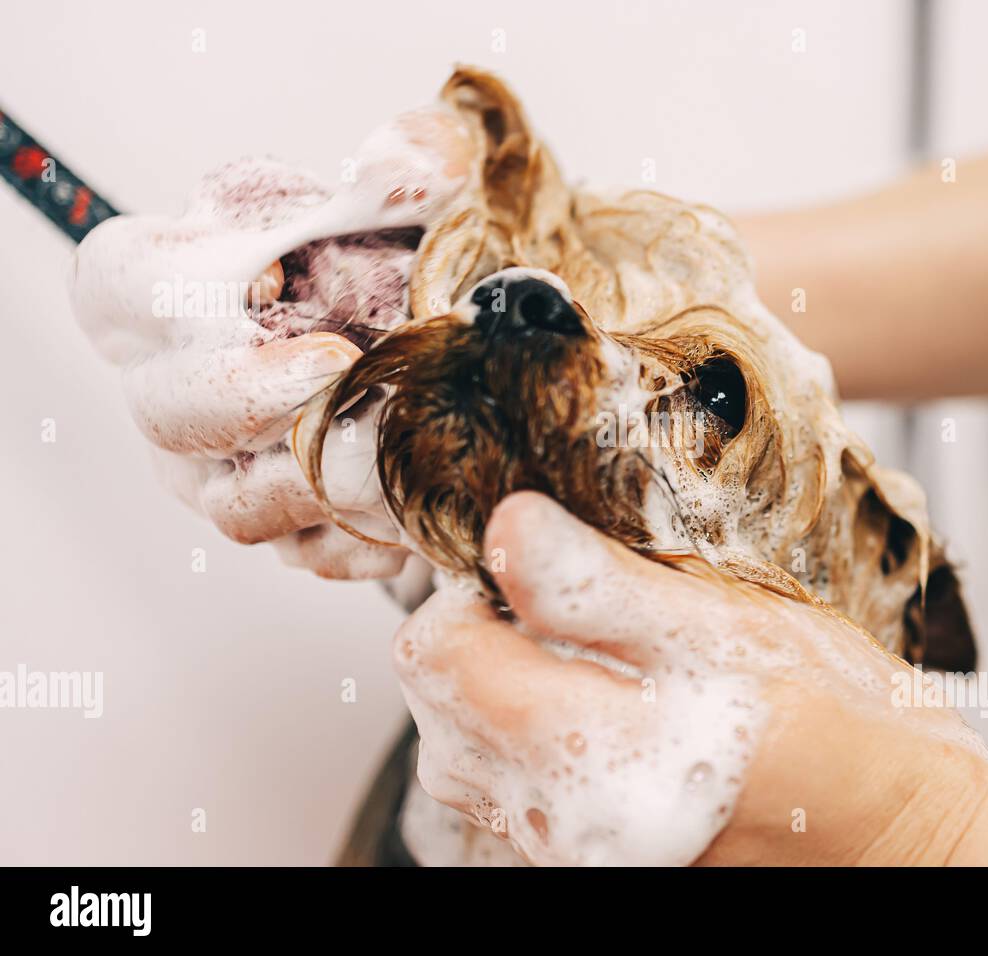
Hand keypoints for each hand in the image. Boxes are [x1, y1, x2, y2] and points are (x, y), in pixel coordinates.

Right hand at [68, 105, 472, 577]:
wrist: (442, 338)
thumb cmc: (392, 252)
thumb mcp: (413, 179)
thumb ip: (418, 154)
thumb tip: (412, 167)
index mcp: (170, 290)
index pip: (117, 287)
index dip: (166, 294)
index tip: (261, 288)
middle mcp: (178, 391)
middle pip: (172, 416)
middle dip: (257, 400)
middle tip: (346, 371)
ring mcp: (223, 472)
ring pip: (239, 506)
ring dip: (321, 481)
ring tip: (401, 447)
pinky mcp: (284, 531)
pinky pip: (310, 553)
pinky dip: (366, 536)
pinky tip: (421, 503)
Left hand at [395, 492, 987, 865]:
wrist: (896, 838)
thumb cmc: (839, 732)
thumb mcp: (730, 630)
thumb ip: (603, 588)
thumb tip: (508, 529)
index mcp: (584, 749)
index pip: (433, 654)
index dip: (473, 588)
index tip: (538, 568)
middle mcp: (556, 820)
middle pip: (437, 706)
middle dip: (483, 638)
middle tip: (578, 609)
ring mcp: (568, 851)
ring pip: (464, 753)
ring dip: (501, 690)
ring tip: (594, 659)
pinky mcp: (586, 861)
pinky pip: (509, 790)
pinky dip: (528, 738)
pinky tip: (606, 711)